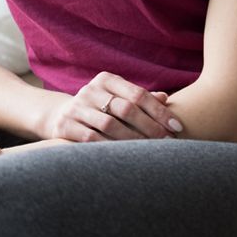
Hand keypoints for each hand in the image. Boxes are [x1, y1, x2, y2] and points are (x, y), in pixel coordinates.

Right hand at [44, 71, 182, 141]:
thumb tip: (166, 98)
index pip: (137, 94)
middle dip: (150, 127)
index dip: (159, 111)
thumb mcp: (117, 98)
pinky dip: (111, 147)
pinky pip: (92, 138)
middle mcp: (89, 90)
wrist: (60, 116)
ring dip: (133, 140)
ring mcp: (76, 107)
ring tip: (149, 151)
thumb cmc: (99, 108)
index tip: (177, 127)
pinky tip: (125, 156)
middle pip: (125, 108)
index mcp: (105, 80)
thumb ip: (140, 99)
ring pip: (109, 124)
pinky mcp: (65, 125)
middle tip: (167, 141)